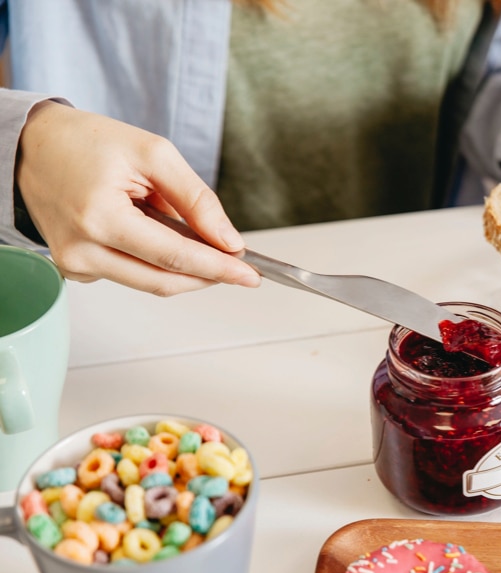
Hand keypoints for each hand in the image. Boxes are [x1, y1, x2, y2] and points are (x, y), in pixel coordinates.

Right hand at [15, 101, 260, 295]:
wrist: (31, 146)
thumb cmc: (87, 143)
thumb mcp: (153, 154)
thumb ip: (196, 199)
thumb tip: (228, 240)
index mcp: (100, 218)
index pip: (174, 257)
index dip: (218, 269)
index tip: (251, 274)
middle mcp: (82, 250)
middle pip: (164, 281)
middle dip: (208, 276)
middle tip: (241, 267)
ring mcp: (76, 264)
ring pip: (150, 282)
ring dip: (184, 268)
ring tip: (196, 238)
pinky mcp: (76, 269)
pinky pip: (131, 274)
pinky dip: (157, 262)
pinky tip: (158, 235)